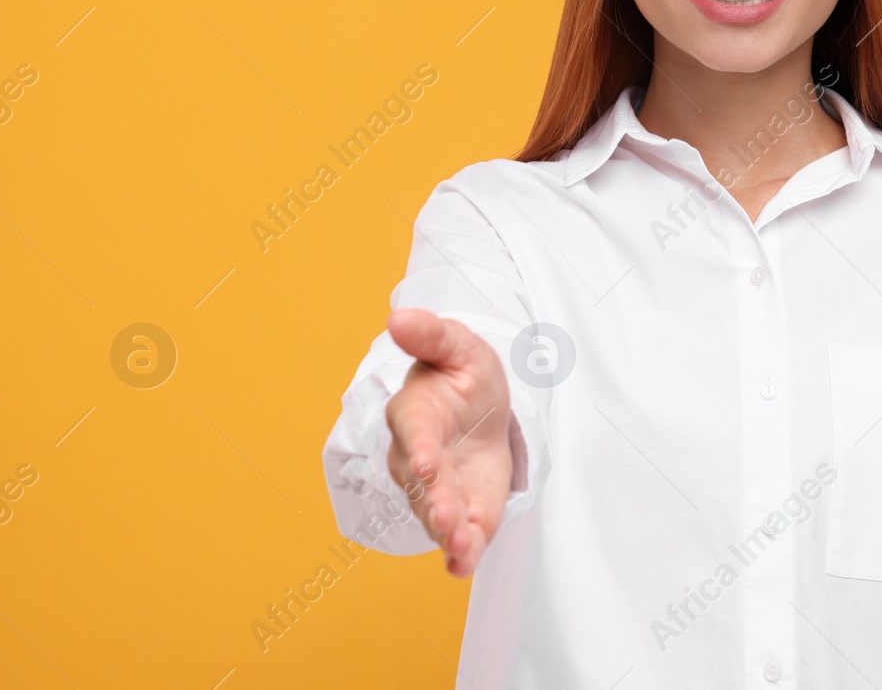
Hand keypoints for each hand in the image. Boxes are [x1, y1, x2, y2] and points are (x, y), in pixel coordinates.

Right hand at [384, 308, 514, 577]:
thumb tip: (398, 316)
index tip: (425, 464)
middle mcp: (417, 457)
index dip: (419, 449)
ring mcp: (436, 490)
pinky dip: (460, 554)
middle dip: (434, 501)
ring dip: (446, 533)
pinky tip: (463, 565)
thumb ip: (432, 334)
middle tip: (448, 518)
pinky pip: (456, 537)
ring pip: (434, 515)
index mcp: (415, 413)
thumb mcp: (459, 346)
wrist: (484, 410)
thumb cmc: (462, 374)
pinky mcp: (460, 512)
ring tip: (461, 547)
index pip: (413, 432)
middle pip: (421, 484)